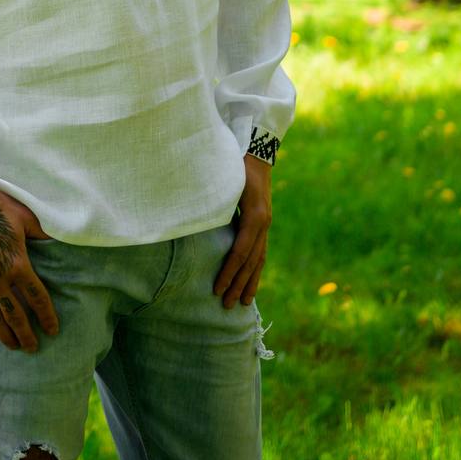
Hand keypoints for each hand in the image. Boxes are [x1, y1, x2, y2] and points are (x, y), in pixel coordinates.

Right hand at [0, 189, 58, 352]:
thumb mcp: (24, 217)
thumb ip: (42, 233)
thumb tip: (60, 240)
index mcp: (18, 265)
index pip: (37, 299)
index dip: (47, 317)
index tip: (53, 330)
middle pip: (15, 316)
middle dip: (26, 335)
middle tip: (33, 349)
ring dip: (4, 335)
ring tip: (12, 346)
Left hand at [213, 154, 271, 308]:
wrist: (257, 153)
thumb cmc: (235, 166)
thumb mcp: (225, 183)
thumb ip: (214, 203)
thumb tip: (194, 220)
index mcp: (255, 215)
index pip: (240, 251)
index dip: (228, 272)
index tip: (217, 289)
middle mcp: (264, 223)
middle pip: (251, 261)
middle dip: (239, 284)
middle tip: (227, 306)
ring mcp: (266, 224)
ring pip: (259, 260)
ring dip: (250, 282)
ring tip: (244, 303)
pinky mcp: (264, 224)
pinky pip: (261, 252)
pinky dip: (255, 270)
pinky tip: (251, 283)